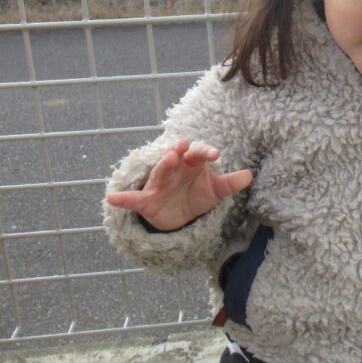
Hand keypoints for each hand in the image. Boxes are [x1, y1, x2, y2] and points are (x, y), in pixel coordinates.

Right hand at [105, 139, 252, 230]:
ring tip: (167, 158)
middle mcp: (174, 170)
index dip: (206, 153)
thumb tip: (249, 176)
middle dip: (180, 151)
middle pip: (177, 158)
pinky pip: (134, 199)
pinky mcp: (147, 200)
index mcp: (191, 165)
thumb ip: (230, 183)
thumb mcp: (215, 191)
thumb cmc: (195, 195)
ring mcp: (159, 184)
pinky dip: (123, 199)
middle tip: (184, 145)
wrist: (178, 216)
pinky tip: (112, 197)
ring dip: (163, 166)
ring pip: (160, 173)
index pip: (199, 155)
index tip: (215, 155)